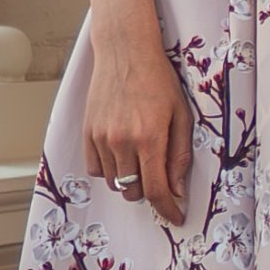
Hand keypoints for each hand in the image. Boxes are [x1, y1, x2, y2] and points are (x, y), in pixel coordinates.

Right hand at [80, 11, 193, 221]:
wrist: (125, 52)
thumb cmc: (160, 81)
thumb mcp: (181, 116)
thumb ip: (180, 155)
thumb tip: (178, 190)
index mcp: (150, 138)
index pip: (157, 190)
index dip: (168, 210)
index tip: (176, 218)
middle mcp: (122, 142)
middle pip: (134, 191)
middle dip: (150, 191)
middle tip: (161, 174)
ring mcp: (101, 138)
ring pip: (115, 182)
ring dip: (130, 180)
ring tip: (142, 156)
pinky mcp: (87, 133)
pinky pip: (96, 169)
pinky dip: (111, 170)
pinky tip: (122, 153)